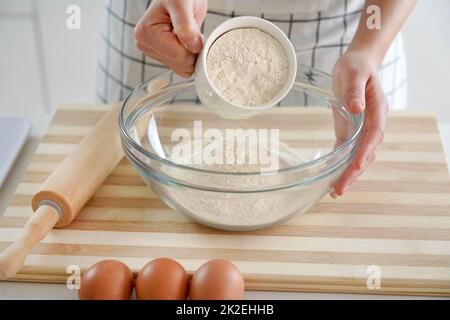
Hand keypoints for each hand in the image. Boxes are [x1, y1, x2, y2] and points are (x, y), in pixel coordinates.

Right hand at [134, 0, 206, 77]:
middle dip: (191, 50)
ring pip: (182, 69)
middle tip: (191, 31)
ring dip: (191, 53)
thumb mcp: (182, 4)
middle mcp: (145, 45)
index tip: (193, 31)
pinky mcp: (163, 56)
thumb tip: (193, 47)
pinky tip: (186, 42)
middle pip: (180, 65)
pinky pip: (182, 68)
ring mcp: (153, 52)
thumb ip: (186, 26)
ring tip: (188, 35)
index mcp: (146, 34)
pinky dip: (190, 57)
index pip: (178, 56)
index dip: (192, 46)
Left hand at [330, 51, 388, 197]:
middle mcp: (372, 124)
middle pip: (366, 152)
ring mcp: (362, 129)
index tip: (357, 165)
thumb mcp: (354, 74)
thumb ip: (355, 92)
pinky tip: (331, 177)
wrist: (357, 65)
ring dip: (348, 173)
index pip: (374, 135)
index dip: (366, 151)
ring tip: (335, 190)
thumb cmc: (357, 67)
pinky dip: (340, 165)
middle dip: (354, 172)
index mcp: (377, 110)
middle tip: (339, 189)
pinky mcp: (350, 130)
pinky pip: (347, 151)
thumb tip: (356, 108)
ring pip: (358, 156)